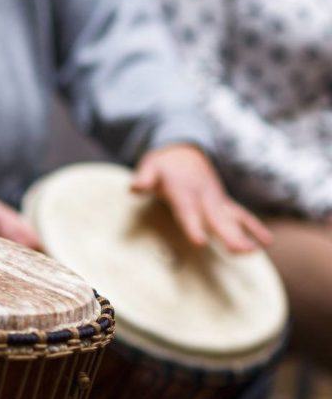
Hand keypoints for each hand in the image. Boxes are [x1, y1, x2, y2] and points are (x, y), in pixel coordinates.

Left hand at [131, 144, 271, 252]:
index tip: (200, 242)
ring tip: (255, 250)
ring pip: (232, 217)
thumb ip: (144, 178)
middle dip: (228, 234)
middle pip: (216, 218)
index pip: (188, 212)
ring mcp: (216, 198)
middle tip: (239, 250)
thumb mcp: (150, 167)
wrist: (182, 148)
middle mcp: (204, 196)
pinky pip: (240, 215)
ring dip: (244, 233)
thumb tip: (134, 187)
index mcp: (184, 190)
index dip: (193, 227)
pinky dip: (253, 227)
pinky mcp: (222, 202)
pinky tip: (265, 243)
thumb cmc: (162, 163)